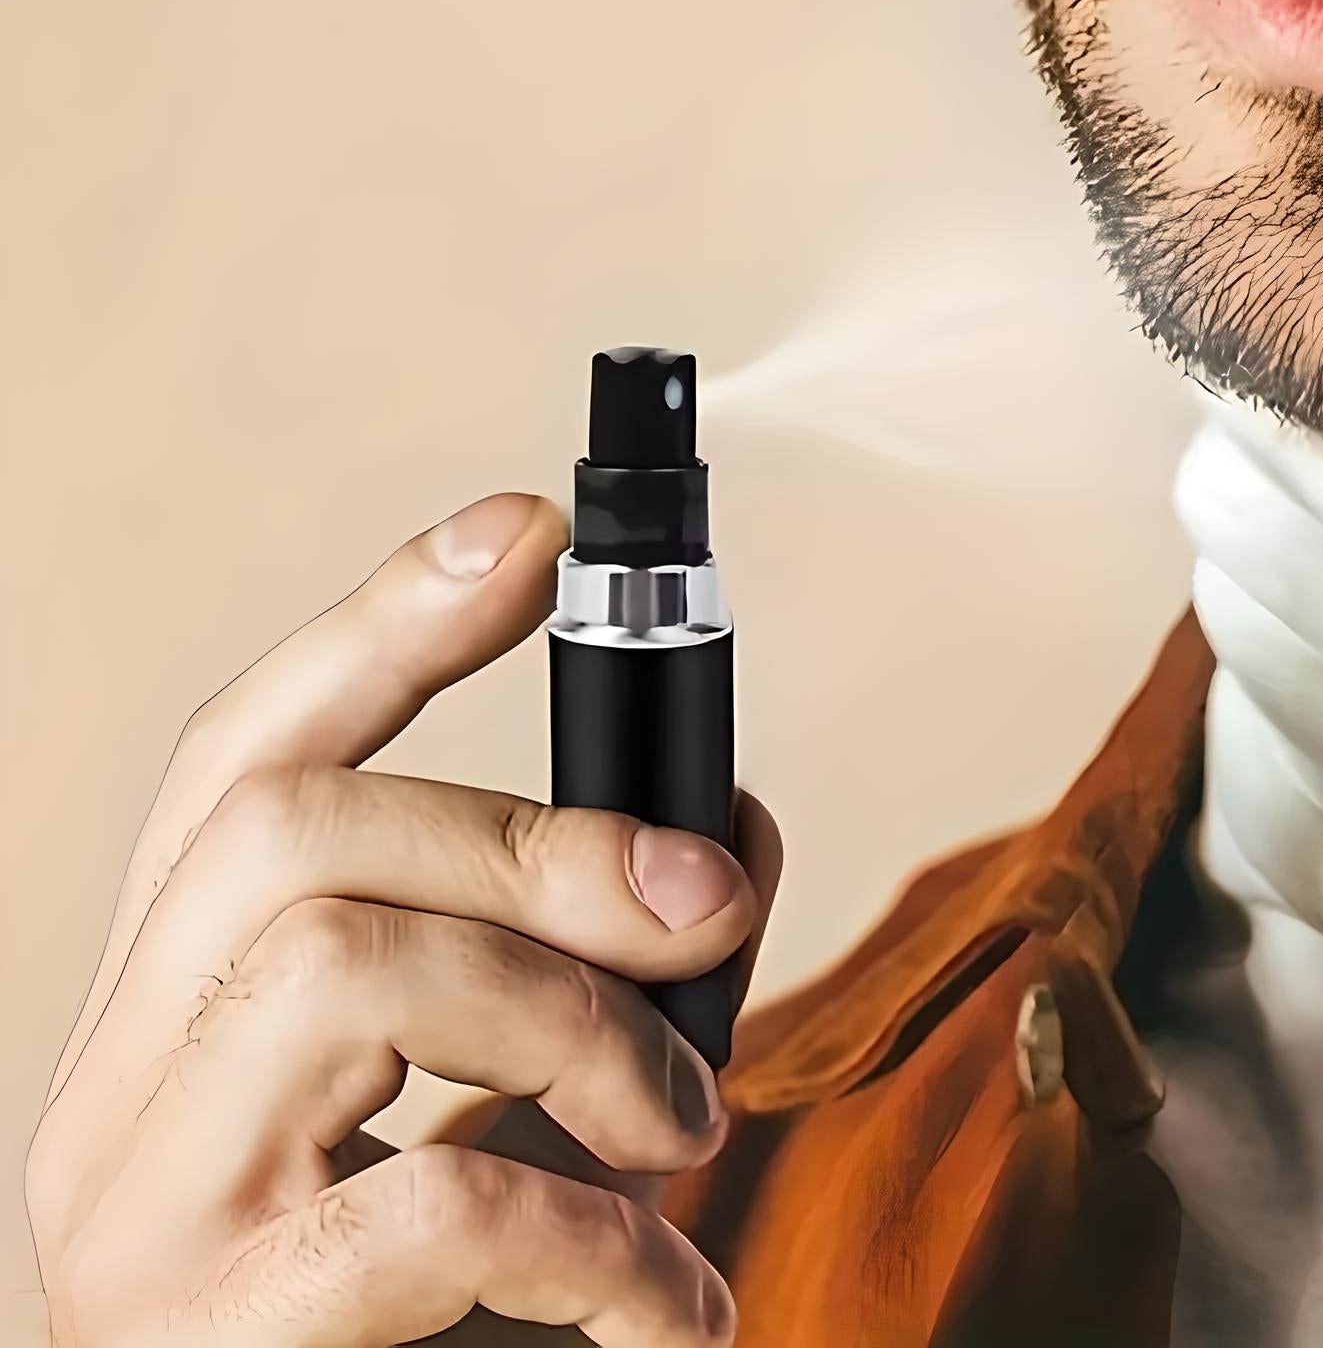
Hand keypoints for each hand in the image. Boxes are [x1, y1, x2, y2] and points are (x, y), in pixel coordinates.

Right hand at [25, 493, 781, 1346]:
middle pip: (298, 830)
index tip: (528, 533)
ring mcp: (135, 1214)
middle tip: (709, 913)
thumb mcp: (518, 1115)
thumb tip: (728, 842)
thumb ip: (603, 976)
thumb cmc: (424, 1331)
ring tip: (686, 1132)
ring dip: (579, 1028)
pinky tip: (672, 1304)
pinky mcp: (206, 1346)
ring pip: (344, 965)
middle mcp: (116, 1090)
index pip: (244, 761)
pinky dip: (596, 1236)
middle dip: (540, 841)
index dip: (383, 623)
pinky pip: (421, 1208)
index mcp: (182, 1013)